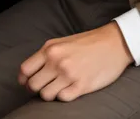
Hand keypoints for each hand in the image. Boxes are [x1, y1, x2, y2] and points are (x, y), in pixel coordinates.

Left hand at [19, 23, 133, 102]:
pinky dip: (65, 96)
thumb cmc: (88, 43)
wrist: (114, 43)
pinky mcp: (81, 86)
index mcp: (50, 49)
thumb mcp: (63, 42)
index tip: (29, 81)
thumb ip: (46, 55)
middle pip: (33, 86)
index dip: (25, 79)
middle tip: (48, 84)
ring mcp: (69, 74)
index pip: (25, 70)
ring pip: (46, 95)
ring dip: (52, 93)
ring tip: (61, 85)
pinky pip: (62, 99)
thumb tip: (28, 74)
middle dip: (38, 88)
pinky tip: (72, 87)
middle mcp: (57, 61)